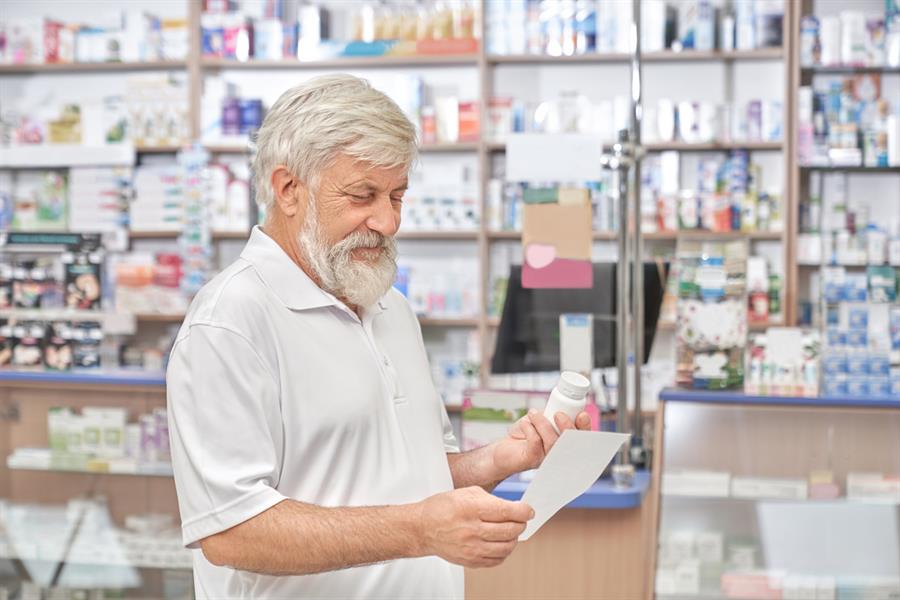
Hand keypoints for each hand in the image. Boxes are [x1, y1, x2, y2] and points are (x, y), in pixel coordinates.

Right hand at [417, 486, 533, 567]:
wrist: (423, 528)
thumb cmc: (443, 508)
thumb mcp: (466, 492)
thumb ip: (491, 499)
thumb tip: (512, 508)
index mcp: (471, 508)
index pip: (507, 511)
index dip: (524, 511)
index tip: (528, 510)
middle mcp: (472, 529)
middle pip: (510, 530)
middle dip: (521, 524)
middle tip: (520, 519)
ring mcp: (471, 548)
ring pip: (506, 547)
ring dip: (514, 538)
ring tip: (510, 531)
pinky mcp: (470, 561)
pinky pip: (497, 560)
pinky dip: (504, 552)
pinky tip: (500, 543)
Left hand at [491, 409, 591, 478]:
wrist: (502, 450)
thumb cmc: (523, 434)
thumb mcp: (541, 420)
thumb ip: (551, 415)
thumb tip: (558, 405)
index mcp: (564, 442)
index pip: (582, 438)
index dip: (585, 427)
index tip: (582, 414)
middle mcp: (558, 453)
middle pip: (572, 444)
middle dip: (568, 427)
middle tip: (559, 414)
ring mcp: (546, 458)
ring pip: (553, 442)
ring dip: (543, 424)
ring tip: (533, 413)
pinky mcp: (532, 460)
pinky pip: (536, 443)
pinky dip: (530, 429)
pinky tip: (525, 423)